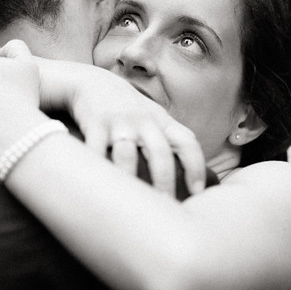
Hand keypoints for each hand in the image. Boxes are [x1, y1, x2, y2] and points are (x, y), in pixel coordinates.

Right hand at [64, 67, 206, 197]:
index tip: (198, 191)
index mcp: (162, 122)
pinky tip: (97, 188)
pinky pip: (95, 151)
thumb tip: (191, 176)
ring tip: (129, 203)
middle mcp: (144, 121)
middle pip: (160, 152)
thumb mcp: (154, 118)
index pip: (188, 142)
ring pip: (126, 155)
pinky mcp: (95, 125)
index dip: (196, 166)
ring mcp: (119, 123)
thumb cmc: (128, 109)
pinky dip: (96, 170)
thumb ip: (171, 140)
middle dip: (164, 181)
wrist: (93, 83)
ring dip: (130, 179)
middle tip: (164, 206)